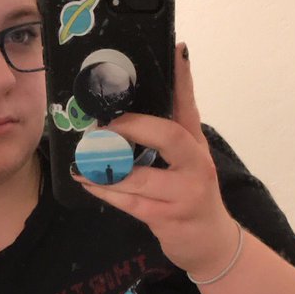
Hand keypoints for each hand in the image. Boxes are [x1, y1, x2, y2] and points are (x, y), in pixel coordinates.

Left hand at [71, 44, 237, 279]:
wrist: (211, 244)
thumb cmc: (191, 197)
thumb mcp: (185, 164)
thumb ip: (165, 139)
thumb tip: (124, 115)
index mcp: (196, 146)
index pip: (190, 106)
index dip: (183, 78)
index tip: (177, 49)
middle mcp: (196, 165)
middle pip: (170, 136)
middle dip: (134, 127)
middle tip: (107, 125)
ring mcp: (186, 194)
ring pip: (141, 176)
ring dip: (107, 168)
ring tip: (83, 159)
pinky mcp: (171, 218)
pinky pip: (131, 203)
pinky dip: (106, 191)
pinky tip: (88, 182)